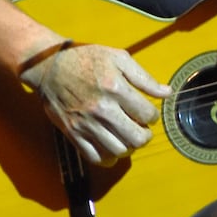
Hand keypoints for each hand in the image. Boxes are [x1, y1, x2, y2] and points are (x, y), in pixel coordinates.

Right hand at [27, 43, 172, 165]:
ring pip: (118, 150)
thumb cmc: (86, 59)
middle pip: (136, 138)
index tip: (149, 114)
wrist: (50, 66)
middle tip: (142, 129)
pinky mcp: (73, 133)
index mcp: (115, 88)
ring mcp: (86, 123)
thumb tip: (167, 92)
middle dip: (145, 136)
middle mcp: (102, 109)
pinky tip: (112, 147)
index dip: (153, 116)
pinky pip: (95, 157)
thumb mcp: (119, 58)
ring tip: (128, 137)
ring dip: (129, 147)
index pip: (147, 114)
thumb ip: (144, 78)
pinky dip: (108, 158)